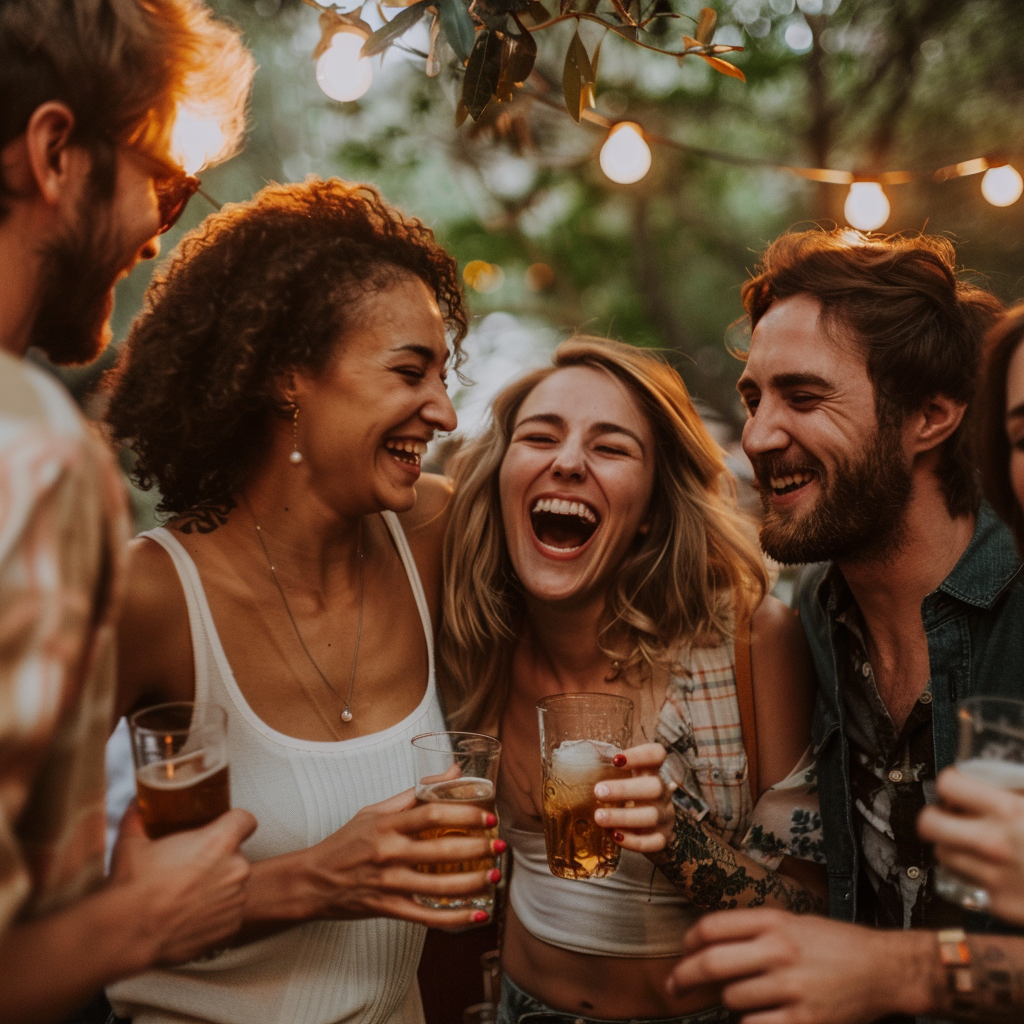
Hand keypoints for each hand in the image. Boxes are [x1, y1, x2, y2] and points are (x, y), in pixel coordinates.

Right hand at [110, 803, 255, 965]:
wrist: (126, 934)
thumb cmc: (132, 887)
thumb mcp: (132, 843)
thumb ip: (139, 818)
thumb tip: (136, 805)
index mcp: (219, 842)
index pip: (245, 820)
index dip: (234, 823)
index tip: (222, 829)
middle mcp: (235, 869)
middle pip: (236, 854)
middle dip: (217, 859)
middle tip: (190, 867)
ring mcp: (235, 899)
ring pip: (233, 884)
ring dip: (216, 887)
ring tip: (186, 894)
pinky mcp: (231, 926)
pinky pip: (229, 912)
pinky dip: (214, 914)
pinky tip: (189, 915)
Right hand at [300, 787, 503, 928]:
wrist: (311, 881)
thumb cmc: (346, 842)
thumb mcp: (375, 811)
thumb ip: (415, 794)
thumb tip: (453, 771)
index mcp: (387, 824)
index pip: (431, 813)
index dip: (464, 815)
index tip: (488, 817)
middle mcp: (388, 852)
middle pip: (441, 851)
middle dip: (477, 849)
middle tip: (500, 846)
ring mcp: (387, 883)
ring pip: (438, 886)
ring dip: (472, 883)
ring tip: (494, 876)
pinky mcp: (386, 909)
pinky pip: (426, 916)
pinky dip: (454, 919)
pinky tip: (476, 916)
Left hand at [592, 742, 672, 853]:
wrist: (653, 828)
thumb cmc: (630, 797)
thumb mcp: (623, 780)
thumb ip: (604, 773)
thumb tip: (565, 765)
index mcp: (651, 772)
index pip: (657, 754)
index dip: (641, 755)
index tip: (616, 759)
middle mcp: (662, 793)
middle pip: (654, 787)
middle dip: (625, 789)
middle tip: (598, 791)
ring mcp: (665, 816)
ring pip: (651, 816)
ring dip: (624, 816)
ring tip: (599, 817)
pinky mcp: (662, 838)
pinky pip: (653, 842)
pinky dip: (633, 841)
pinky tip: (615, 836)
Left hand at [667, 909, 936, 1023]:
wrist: (885, 970)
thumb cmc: (836, 945)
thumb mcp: (794, 922)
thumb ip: (754, 930)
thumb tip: (707, 943)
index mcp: (774, 920)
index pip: (712, 926)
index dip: (689, 941)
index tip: (682, 952)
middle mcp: (779, 949)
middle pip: (711, 963)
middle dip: (684, 977)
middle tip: (674, 987)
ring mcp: (791, 986)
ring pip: (732, 998)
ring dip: (730, 1002)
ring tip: (745, 999)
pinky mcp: (805, 1019)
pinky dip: (749, 1022)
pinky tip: (757, 1016)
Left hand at [918, 767, 1023, 924]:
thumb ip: (1019, 790)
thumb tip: (1002, 779)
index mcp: (1010, 812)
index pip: (949, 785)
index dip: (952, 783)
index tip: (960, 788)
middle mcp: (994, 845)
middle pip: (929, 824)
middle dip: (937, 817)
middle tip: (952, 816)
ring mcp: (994, 877)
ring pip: (943, 855)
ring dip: (952, 846)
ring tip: (971, 842)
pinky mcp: (999, 905)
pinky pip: (969, 883)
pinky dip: (976, 875)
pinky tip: (996, 869)